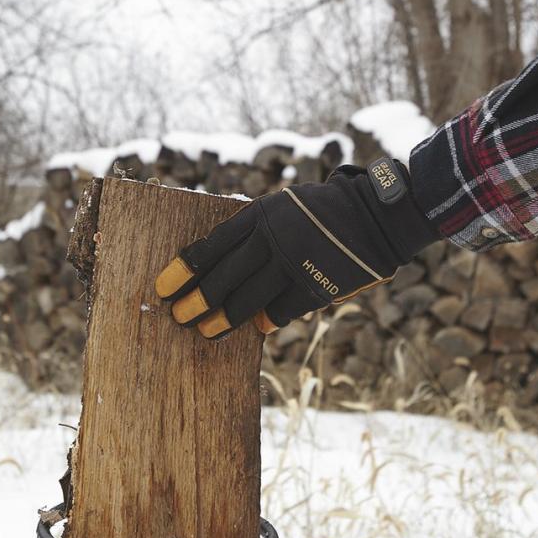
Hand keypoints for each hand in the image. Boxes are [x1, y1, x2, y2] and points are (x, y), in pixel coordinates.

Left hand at [155, 157, 437, 338]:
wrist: (374, 216)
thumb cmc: (322, 210)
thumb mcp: (282, 207)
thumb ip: (254, 230)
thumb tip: (221, 262)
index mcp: (259, 216)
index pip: (210, 247)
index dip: (184, 270)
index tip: (163, 288)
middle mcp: (271, 241)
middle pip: (222, 279)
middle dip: (196, 302)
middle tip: (180, 317)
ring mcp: (293, 266)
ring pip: (246, 302)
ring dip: (223, 320)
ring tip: (206, 331)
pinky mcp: (315, 288)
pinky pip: (280, 312)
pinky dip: (266, 320)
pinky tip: (257, 327)